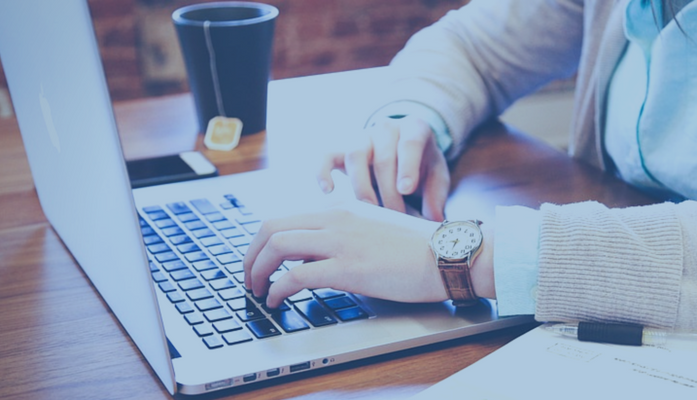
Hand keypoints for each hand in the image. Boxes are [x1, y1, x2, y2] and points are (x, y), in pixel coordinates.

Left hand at [244, 201, 479, 307]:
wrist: (447, 253)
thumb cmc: (417, 247)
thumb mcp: (373, 227)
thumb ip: (342, 234)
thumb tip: (311, 256)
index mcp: (340, 208)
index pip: (284, 217)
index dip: (261, 242)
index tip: (258, 260)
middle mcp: (335, 218)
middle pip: (271, 227)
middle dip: (251, 255)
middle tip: (249, 277)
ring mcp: (340, 241)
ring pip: (277, 247)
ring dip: (257, 271)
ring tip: (257, 291)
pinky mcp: (348, 267)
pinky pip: (296, 275)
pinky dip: (277, 289)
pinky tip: (277, 301)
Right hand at [316, 116, 449, 220]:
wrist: (400, 150)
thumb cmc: (421, 165)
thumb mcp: (436, 175)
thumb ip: (436, 195)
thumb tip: (434, 220)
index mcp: (414, 128)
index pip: (410, 142)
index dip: (407, 166)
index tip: (406, 189)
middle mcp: (386, 128)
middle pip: (383, 157)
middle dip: (388, 191)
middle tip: (395, 217)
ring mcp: (361, 136)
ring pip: (355, 155)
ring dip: (362, 186)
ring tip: (369, 211)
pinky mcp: (341, 148)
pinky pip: (325, 155)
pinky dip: (322, 171)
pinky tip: (328, 191)